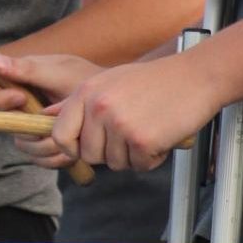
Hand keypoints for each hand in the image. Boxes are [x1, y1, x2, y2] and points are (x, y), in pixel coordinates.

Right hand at [0, 51, 102, 167]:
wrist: (111, 104)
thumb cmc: (85, 80)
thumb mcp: (59, 72)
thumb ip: (28, 69)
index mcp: (16, 81)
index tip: (21, 99)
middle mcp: (19, 105)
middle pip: (2, 124)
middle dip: (30, 129)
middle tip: (52, 124)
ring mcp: (30, 127)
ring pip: (23, 145)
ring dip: (48, 145)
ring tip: (72, 134)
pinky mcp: (44, 145)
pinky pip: (40, 159)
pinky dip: (57, 157)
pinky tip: (74, 148)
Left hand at [0, 52, 220, 171]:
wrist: (196, 76)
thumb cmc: (155, 81)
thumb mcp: (108, 82)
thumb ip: (78, 103)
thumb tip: (45, 117)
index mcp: (86, 93)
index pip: (59, 135)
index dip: (73, 148)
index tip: (89, 146)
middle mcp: (98, 108)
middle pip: (89, 155)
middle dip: (110, 153)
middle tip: (132, 133)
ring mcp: (119, 124)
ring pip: (115, 163)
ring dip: (134, 155)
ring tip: (150, 128)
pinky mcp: (142, 140)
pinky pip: (139, 165)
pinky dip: (153, 158)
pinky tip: (162, 136)